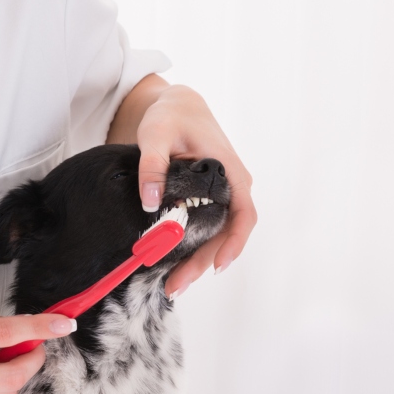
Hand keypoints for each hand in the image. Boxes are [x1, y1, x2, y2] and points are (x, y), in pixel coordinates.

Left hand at [135, 84, 255, 296]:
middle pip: (225, 234)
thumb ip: (152, 166)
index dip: (233, 242)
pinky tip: (170, 265)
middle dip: (203, 263)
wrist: (177, 107)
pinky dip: (189, 249)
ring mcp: (221, 197)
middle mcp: (232, 189)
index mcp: (231, 173)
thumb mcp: (156, 134)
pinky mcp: (206, 202)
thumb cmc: (172, 116)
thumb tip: (150, 201)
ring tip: (171, 285)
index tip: (217, 265)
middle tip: (175, 286)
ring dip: (196, 261)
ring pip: (214, 237)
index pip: (243, 214)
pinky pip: (203, 230)